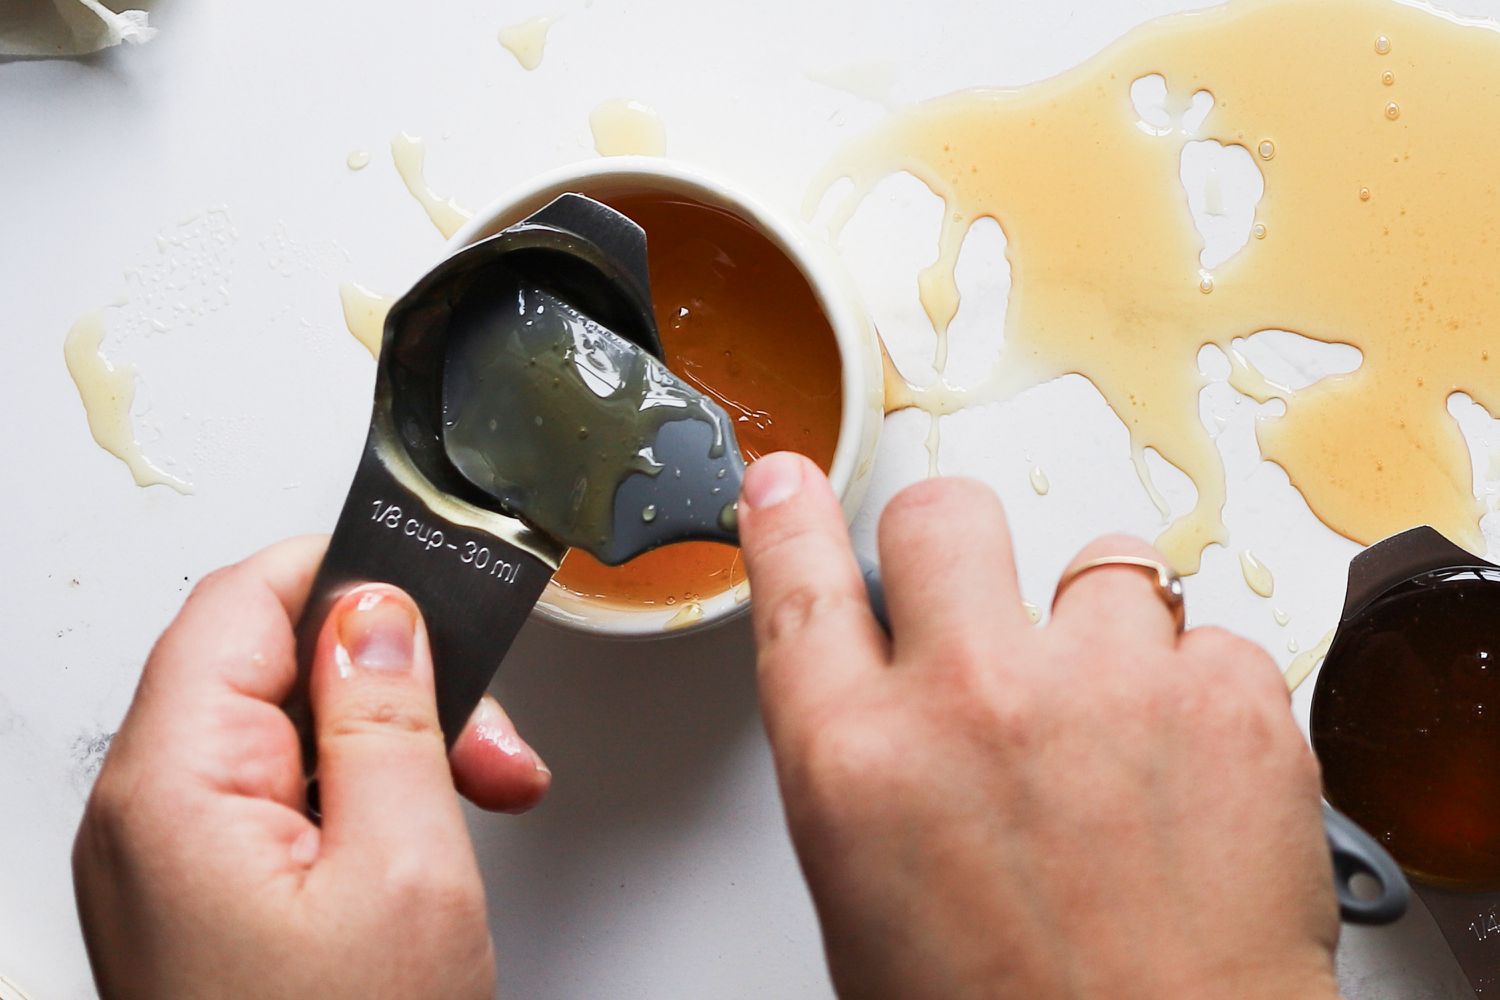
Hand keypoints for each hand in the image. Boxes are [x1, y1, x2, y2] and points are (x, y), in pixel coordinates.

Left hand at [73, 536, 550, 999]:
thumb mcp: (404, 868)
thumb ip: (384, 716)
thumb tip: (374, 611)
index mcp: (173, 789)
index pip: (238, 603)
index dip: (340, 573)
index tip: (431, 585)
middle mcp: (148, 818)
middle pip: (268, 667)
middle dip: (390, 678)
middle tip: (482, 733)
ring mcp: (171, 864)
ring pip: (288, 733)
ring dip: (392, 741)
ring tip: (480, 790)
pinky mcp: (205, 902)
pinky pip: (283, 801)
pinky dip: (365, 797)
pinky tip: (429, 831)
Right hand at [737, 453, 1339, 999]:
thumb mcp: (868, 890)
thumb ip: (862, 761)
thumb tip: (879, 677)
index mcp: (855, 760)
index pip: (798, 583)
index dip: (789, 518)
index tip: (789, 482)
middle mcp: (972, 699)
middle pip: (942, 516)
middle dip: (954, 546)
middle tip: (984, 605)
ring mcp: (1108, 688)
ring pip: (1098, 560)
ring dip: (1097, 626)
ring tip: (1114, 724)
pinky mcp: (1229, 699)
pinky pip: (1204, 636)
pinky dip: (1195, 689)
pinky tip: (1186, 769)